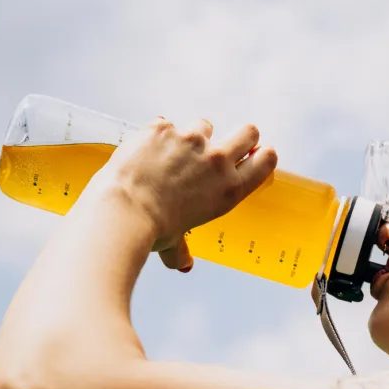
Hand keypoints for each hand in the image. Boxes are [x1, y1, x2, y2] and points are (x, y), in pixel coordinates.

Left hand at [86, 116, 277, 270]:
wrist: (123, 211)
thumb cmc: (151, 231)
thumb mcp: (174, 242)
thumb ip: (182, 250)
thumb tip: (183, 264)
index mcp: (229, 190)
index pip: (265, 160)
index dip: (262, 154)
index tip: (255, 154)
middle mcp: (217, 162)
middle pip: (248, 132)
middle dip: (240, 135)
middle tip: (221, 146)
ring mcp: (191, 141)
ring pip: (204, 125)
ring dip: (192, 137)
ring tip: (171, 155)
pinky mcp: (164, 128)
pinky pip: (166, 124)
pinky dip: (157, 136)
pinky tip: (145, 152)